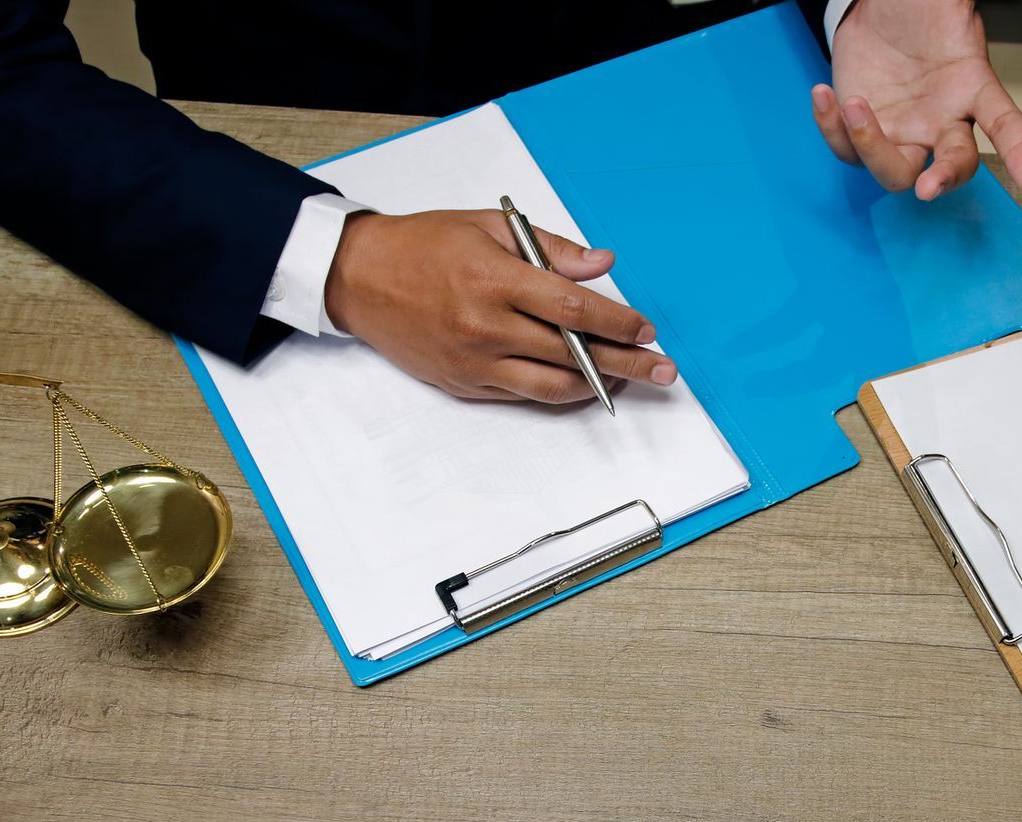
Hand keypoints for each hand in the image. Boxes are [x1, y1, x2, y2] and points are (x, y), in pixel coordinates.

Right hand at [323, 210, 678, 402]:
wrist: (359, 277)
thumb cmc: (425, 244)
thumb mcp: (489, 227)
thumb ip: (550, 248)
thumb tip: (602, 264)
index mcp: (495, 280)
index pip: (575, 309)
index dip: (619, 323)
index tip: (646, 329)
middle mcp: (486, 327)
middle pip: (573, 354)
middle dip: (626, 364)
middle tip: (662, 370)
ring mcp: (474, 362)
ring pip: (552, 387)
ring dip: (597, 386)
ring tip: (626, 378)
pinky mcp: (464, 384)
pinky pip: (524, 394)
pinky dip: (559, 391)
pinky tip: (583, 382)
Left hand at [812, 0, 1021, 199]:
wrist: (884, 15)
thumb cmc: (925, 14)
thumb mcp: (947, 5)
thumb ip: (956, 9)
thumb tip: (958, 4)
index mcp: (972, 91)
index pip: (1004, 124)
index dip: (1019, 151)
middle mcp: (942, 125)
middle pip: (950, 165)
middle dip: (942, 179)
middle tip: (926, 188)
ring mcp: (903, 134)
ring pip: (894, 171)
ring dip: (870, 144)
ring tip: (854, 102)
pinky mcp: (865, 132)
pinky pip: (848, 150)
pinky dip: (831, 128)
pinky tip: (822, 95)